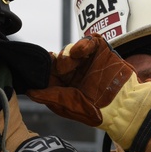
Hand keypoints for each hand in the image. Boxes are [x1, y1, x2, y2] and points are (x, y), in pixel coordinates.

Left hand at [26, 37, 150, 149]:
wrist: (121, 106)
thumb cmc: (95, 111)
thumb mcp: (67, 104)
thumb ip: (47, 96)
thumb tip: (29, 91)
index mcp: (65, 85)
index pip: (50, 72)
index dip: (43, 69)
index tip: (37, 67)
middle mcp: (75, 72)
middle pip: (58, 59)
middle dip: (56, 62)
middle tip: (60, 68)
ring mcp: (88, 61)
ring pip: (70, 49)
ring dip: (68, 54)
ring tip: (73, 61)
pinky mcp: (101, 51)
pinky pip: (89, 41)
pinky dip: (83, 44)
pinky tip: (81, 52)